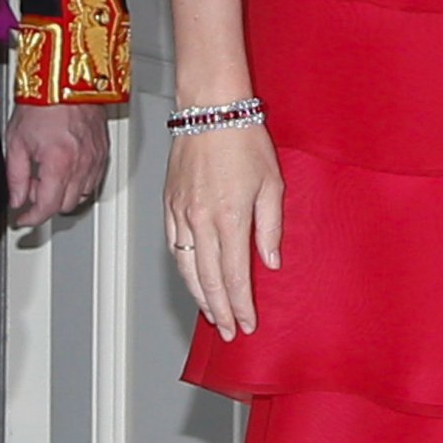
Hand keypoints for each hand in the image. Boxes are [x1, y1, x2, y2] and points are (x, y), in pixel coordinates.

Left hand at [6, 102, 109, 225]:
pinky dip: (80, 181)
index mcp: (59, 162)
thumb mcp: (16, 141)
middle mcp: (82, 163)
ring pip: (82, 194)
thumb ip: (15, 177)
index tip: (23, 218)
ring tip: (50, 173)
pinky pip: (95, 178)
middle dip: (46, 202)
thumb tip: (17, 199)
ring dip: (64, 192)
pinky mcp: (104, 149)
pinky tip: (67, 166)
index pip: (47, 208)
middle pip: (65, 205)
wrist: (66, 79)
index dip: (32, 219)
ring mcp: (97, 157)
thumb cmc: (43, 102)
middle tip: (33, 186)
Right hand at [164, 126, 283, 340]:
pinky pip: (174, 246)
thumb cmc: (245, 140)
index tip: (247, 324)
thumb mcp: (272, 183)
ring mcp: (181, 214)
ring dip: (200, 295)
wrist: (211, 111)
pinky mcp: (170, 204)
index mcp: (230, 218)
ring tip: (211, 314)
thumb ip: (271, 226)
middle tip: (229, 331)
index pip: (234, 276)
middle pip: (208, 280)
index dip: (241, 305)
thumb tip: (270, 261)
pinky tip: (192, 277)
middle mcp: (201, 222)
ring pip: (187, 268)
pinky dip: (183, 268)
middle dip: (220, 310)